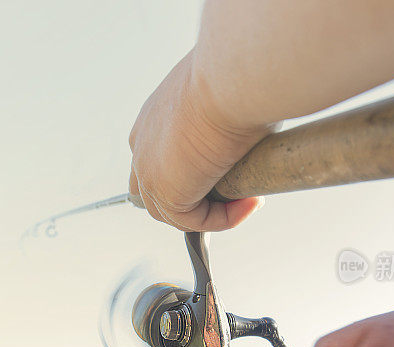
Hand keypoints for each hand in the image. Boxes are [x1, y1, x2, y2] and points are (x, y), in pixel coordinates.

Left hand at [128, 50, 272, 231]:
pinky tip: (250, 202)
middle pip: (154, 192)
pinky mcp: (166, 192)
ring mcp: (149, 170)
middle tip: (232, 196)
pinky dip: (223, 219)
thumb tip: (249, 130)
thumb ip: (224, 118)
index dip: (187, 174)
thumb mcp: (224, 96)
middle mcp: (142, 144)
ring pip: (174, 212)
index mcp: (152, 118)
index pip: (155, 158)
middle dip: (191, 201)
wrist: (231, 77)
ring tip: (248, 199)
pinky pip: (194, 221)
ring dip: (212, 212)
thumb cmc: (235, 77)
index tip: (226, 170)